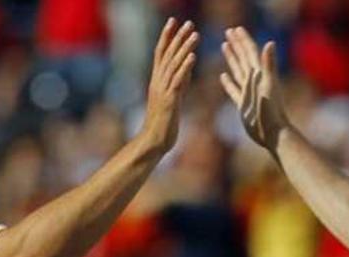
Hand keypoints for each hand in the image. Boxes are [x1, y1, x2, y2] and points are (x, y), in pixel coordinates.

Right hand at [141, 18, 198, 152]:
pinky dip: (185, 67)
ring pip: (173, 64)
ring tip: (194, 33)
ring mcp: (162, 90)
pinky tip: (192, 56)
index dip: (167, 37)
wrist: (154, 142)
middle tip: (187, 22)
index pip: (161, 54)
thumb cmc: (163, 125)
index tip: (174, 22)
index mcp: (157, 81)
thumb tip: (187, 69)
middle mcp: (158, 82)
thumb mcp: (173, 99)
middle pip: (167, 54)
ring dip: (184, 47)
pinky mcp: (169, 100)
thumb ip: (179, 83)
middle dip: (177, 37)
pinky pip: (177, 81)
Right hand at [220, 27, 290, 151]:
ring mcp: (249, 92)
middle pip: (244, 58)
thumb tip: (269, 42)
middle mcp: (255, 81)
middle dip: (236, 44)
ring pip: (238, 71)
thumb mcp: (268, 85)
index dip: (243, 40)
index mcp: (260, 74)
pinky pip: (234, 89)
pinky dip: (228, 82)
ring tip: (224, 46)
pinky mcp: (243, 104)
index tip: (235, 29)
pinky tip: (223, 76)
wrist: (273, 133)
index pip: (250, 52)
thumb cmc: (272, 111)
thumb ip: (269, 64)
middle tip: (228, 31)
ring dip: (232, 58)